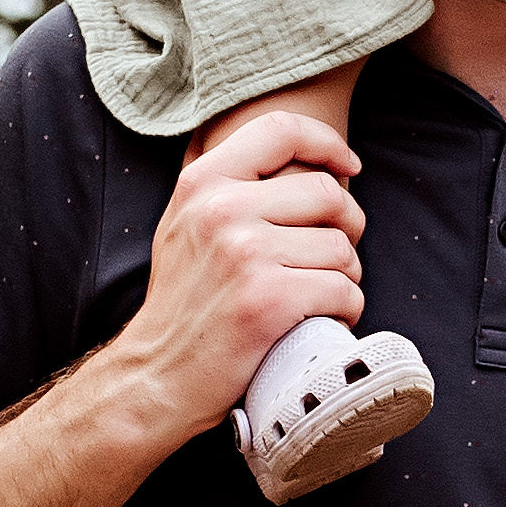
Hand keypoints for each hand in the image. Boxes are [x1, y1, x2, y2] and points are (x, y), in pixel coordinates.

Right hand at [126, 114, 366, 439]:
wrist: (157, 376)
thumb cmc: (182, 302)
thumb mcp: (184, 223)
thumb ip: (222, 182)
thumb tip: (282, 144)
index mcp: (202, 183)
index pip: (280, 130)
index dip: (327, 143)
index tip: (348, 168)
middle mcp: (222, 209)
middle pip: (327, 194)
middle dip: (348, 226)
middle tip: (336, 256)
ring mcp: (246, 253)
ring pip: (340, 247)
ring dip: (346, 275)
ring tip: (322, 295)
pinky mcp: (269, 299)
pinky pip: (343, 290)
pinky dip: (346, 309)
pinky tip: (324, 319)